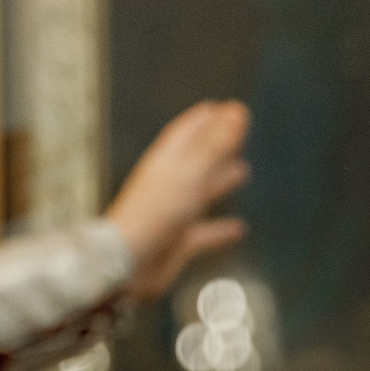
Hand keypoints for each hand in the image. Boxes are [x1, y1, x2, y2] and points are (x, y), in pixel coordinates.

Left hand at [107, 100, 250, 301]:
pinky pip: (204, 233)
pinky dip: (221, 229)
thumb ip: (215, 143)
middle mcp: (167, 185)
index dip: (204, 120)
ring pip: (200, 192)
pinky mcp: (177, 243)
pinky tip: (239, 229)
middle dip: (215, 146)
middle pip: (195, 160)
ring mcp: (171, 214)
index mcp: (166, 164)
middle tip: (236, 134)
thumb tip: (237, 109)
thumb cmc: (154, 214)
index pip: (186, 133)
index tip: (222, 107)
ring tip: (242, 171)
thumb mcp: (190, 174)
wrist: (126, 263)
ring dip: (219, 181)